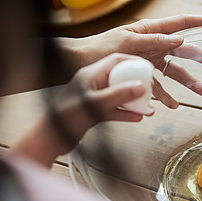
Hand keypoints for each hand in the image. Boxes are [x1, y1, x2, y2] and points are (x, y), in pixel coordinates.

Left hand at [11, 54, 146, 167]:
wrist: (51, 138)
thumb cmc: (65, 118)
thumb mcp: (96, 104)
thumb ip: (119, 95)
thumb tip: (140, 87)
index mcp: (90, 75)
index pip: (116, 60)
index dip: (134, 62)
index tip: (148, 69)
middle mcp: (93, 84)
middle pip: (121, 78)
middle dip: (137, 84)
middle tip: (150, 89)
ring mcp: (94, 98)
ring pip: (119, 95)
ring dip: (134, 101)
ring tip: (148, 107)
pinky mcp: (94, 112)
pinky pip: (115, 109)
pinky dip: (126, 113)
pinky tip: (137, 117)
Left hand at [60, 15, 201, 108]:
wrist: (77, 66)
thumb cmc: (97, 49)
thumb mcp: (125, 43)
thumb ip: (152, 41)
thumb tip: (180, 40)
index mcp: (151, 31)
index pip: (182, 23)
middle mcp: (154, 46)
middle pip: (187, 52)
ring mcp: (150, 62)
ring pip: (177, 73)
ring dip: (192, 84)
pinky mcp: (143, 77)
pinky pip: (159, 87)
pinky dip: (165, 96)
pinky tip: (172, 106)